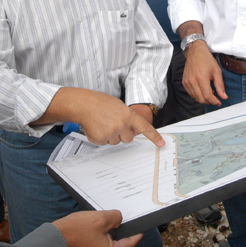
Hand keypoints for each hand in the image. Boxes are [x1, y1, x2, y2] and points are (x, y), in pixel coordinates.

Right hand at [36, 88, 164, 147]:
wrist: (83, 104)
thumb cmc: (100, 103)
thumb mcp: (119, 106)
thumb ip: (128, 118)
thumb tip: (132, 130)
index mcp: (128, 115)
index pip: (145, 128)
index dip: (154, 136)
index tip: (161, 143)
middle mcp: (121, 125)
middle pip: (128, 138)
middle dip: (123, 133)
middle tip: (113, 123)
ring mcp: (111, 133)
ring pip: (116, 141)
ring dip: (112, 135)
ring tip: (103, 123)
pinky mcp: (101, 139)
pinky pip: (106, 143)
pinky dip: (102, 137)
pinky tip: (97, 127)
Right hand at [52, 210, 142, 246]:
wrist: (56, 237)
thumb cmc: (76, 231)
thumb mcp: (100, 219)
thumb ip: (115, 217)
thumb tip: (119, 219)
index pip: (131, 242)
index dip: (137, 231)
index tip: (142, 225)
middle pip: (120, 242)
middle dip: (121, 229)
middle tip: (123, 218)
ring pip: (111, 241)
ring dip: (111, 231)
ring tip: (109, 219)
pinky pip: (102, 242)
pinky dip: (103, 233)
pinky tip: (100, 224)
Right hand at [182, 41, 226, 105]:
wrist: (195, 51)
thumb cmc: (206, 59)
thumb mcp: (217, 71)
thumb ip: (220, 85)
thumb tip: (224, 96)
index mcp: (201, 78)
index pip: (207, 96)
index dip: (214, 102)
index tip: (219, 102)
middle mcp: (192, 81)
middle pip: (201, 99)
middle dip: (209, 102)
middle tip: (216, 99)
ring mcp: (187, 82)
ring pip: (195, 98)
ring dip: (204, 98)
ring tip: (210, 92)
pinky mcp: (184, 82)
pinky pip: (191, 94)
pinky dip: (198, 95)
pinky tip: (203, 90)